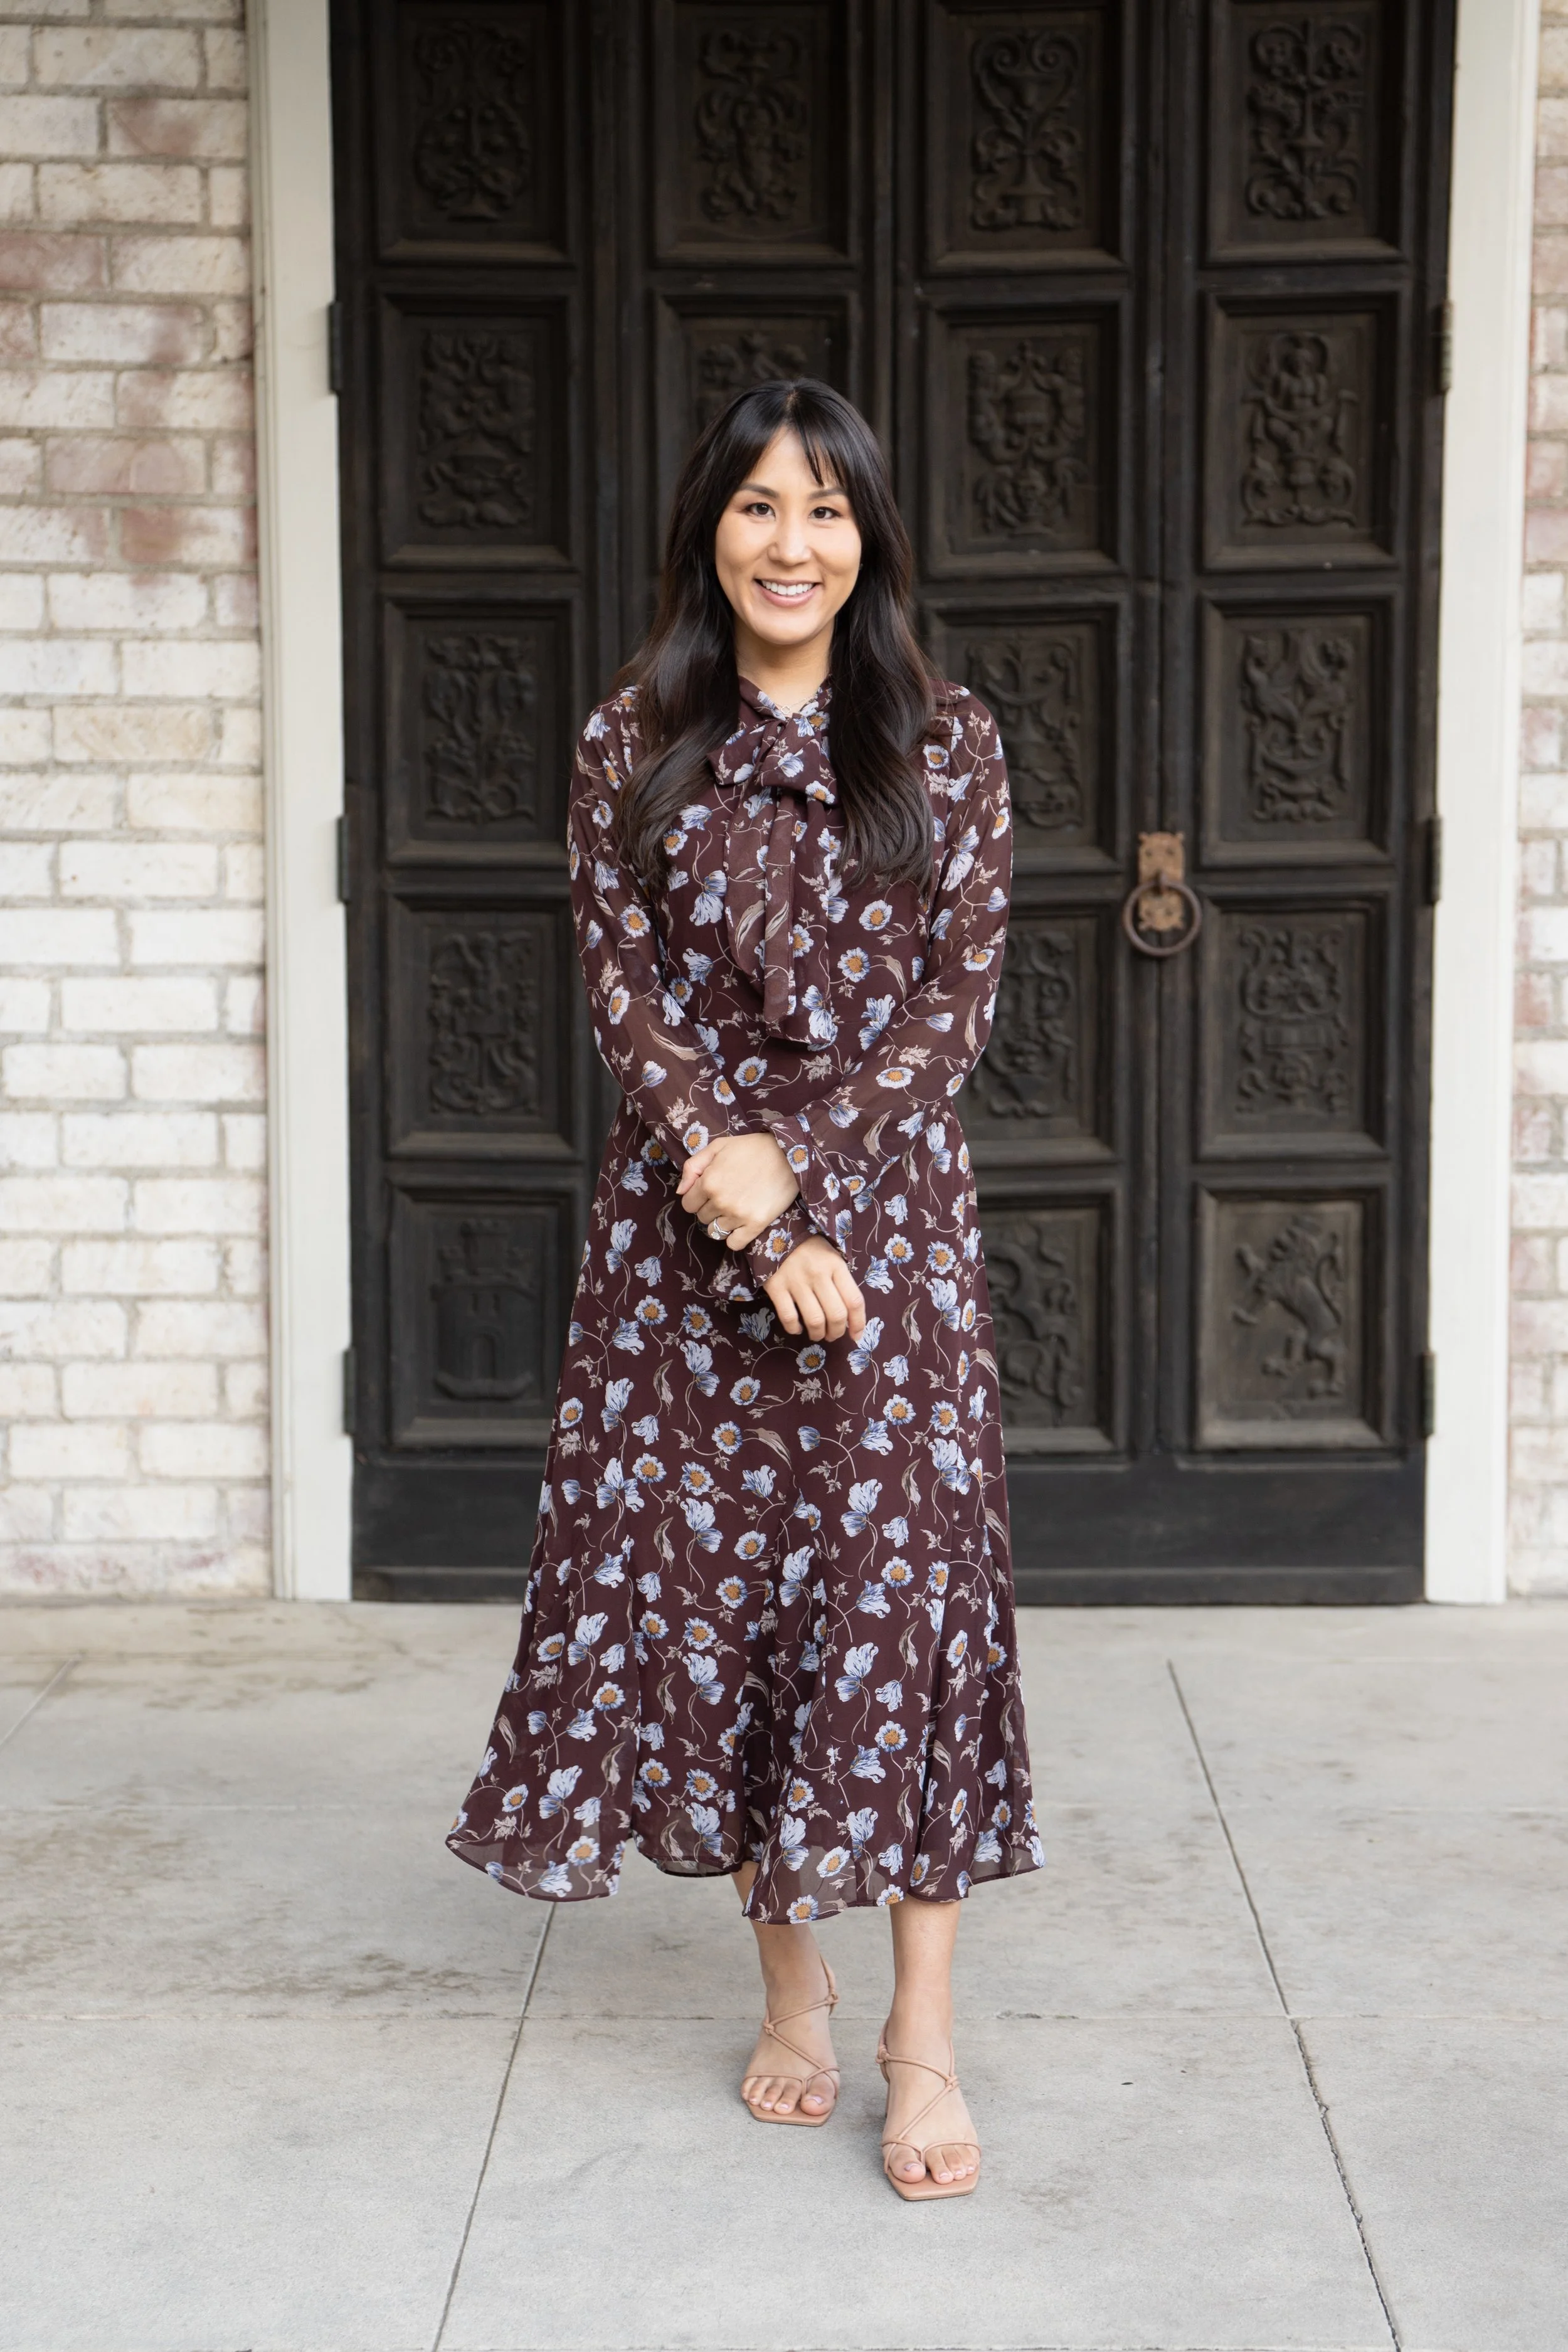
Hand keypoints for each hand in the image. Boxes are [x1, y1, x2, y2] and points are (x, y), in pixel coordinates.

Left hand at [677, 1131, 798, 1251]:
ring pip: (715, 1232)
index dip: (697, 1198)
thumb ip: (693, 1166)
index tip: (709, 1192)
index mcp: (708, 1182)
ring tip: (736, 1208)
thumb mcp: (718, 1146)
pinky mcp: (756, 1224)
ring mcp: (738, 1215)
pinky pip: (734, 1244)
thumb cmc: (752, 1148)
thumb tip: (681, 1191)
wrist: (788, 1155)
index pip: (688, 1204)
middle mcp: (720, 1201)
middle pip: (702, 1218)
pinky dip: (735, 1237)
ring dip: (722, 1222)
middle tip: (728, 1195)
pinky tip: (742, 1224)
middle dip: (711, 1208)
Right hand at [763, 1236, 866, 1341]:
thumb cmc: (810, 1248)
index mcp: (836, 1265)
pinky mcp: (776, 1287)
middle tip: (833, 1335)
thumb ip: (841, 1282)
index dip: (859, 1323)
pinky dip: (794, 1328)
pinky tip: (797, 1327)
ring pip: (814, 1320)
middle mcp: (818, 1274)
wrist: (776, 1230)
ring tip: (817, 1334)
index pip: (854, 1301)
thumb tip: (851, 1316)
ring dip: (818, 1334)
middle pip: (836, 1315)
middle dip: (837, 1332)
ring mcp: (796, 1281)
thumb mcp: (832, 1257)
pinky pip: (789, 1317)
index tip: (856, 1335)